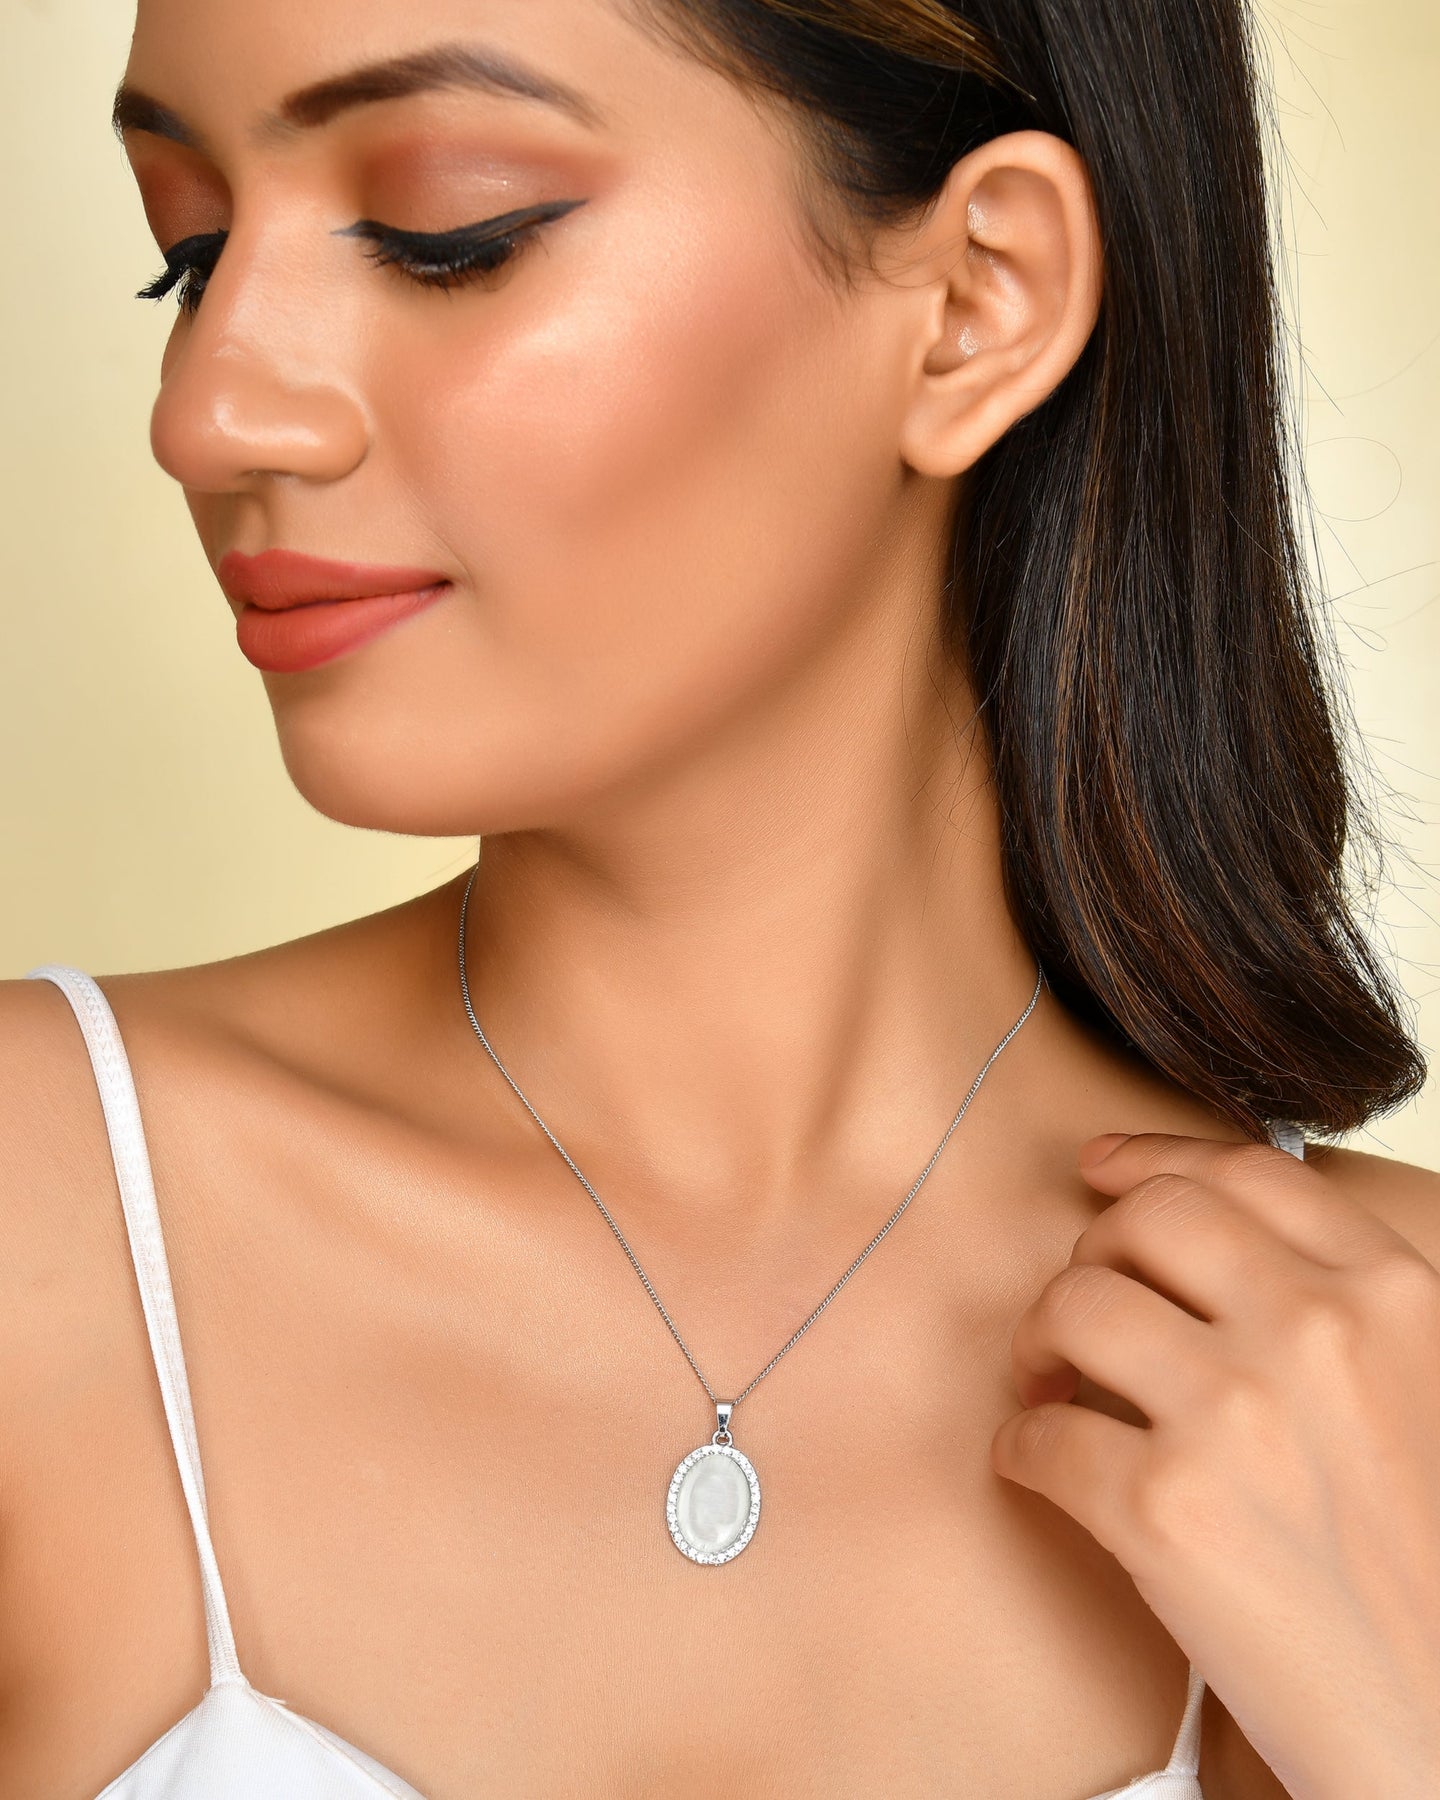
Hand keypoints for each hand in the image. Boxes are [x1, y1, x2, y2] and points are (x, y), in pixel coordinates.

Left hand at [990, 1131, 1439, 1799]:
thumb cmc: (1426, 1561)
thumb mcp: (1425, 1385)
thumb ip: (1341, 1303)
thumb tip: (1203, 1224)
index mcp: (1392, 1295)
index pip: (1243, 1169)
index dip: (1152, 1157)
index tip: (1101, 1168)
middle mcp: (1316, 1333)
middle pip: (1145, 1219)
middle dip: (1090, 1248)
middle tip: (1079, 1306)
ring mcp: (1237, 1417)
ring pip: (1073, 1304)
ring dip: (1038, 1341)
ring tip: (1050, 1385)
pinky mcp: (1165, 1512)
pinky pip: (1038, 1433)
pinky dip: (1021, 1446)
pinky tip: (1043, 1466)